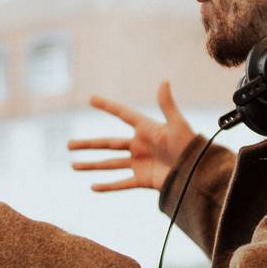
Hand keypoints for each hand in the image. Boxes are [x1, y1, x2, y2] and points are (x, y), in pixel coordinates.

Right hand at [69, 81, 197, 192]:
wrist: (197, 173)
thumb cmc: (189, 147)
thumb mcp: (177, 125)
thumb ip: (167, 105)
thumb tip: (164, 81)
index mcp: (146, 130)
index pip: (122, 115)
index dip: (107, 106)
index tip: (91, 99)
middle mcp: (139, 146)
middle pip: (108, 144)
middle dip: (88, 145)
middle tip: (69, 144)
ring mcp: (139, 164)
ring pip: (109, 164)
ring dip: (92, 165)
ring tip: (73, 165)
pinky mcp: (143, 180)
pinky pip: (121, 183)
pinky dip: (108, 186)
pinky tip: (93, 186)